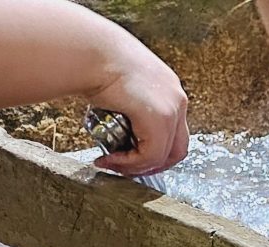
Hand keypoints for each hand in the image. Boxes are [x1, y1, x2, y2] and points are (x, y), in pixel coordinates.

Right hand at [87, 32, 188, 176]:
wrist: (91, 54)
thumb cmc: (98, 67)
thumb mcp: (123, 91)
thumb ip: (132, 113)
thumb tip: (124, 138)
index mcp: (170, 92)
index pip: (174, 136)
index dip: (154, 156)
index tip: (131, 161)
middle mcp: (177, 100)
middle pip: (176, 151)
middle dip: (150, 167)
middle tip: (126, 170)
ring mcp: (172, 108)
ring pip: (162, 156)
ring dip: (135, 167)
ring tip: (112, 163)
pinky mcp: (160, 117)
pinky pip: (150, 155)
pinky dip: (129, 163)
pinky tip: (110, 159)